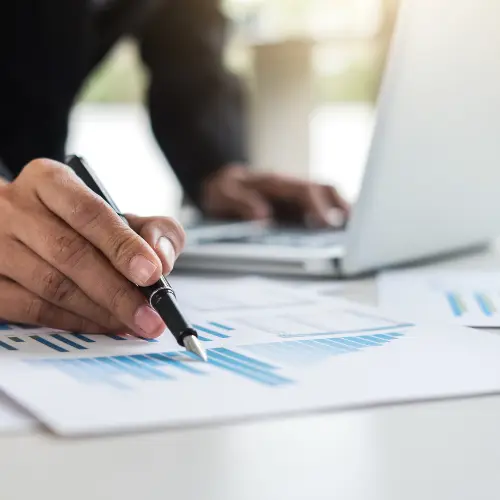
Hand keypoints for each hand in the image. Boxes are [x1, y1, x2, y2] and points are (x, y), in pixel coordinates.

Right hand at [0, 159, 184, 336]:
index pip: (88, 212)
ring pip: (52, 286)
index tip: (152, 272)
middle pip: (70, 253)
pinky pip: (33, 310)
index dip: (122, 245)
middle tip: (150, 316)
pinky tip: (103, 326)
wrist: (17, 231)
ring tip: (133, 324)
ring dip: (100, 312)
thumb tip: (161, 258)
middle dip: (118, 291)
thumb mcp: (115, 214)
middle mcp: (14, 209)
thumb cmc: (74, 224)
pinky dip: (75, 322)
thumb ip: (150, 229)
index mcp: (49, 182)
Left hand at [201, 164, 349, 226]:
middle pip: (324, 190)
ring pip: (325, 198)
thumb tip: (263, 217)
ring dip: (340, 212)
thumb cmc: (221, 190)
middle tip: (355, 228)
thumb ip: (240, 202)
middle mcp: (289, 187)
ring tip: (355, 233)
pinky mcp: (294, 207)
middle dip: (340, 206)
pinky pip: (318, 209)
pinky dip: (332, 218)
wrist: (218, 185)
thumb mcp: (221, 194)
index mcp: (274, 182)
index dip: (317, 206)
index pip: (304, 191)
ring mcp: (294, 197)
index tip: (327, 223)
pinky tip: (339, 235)